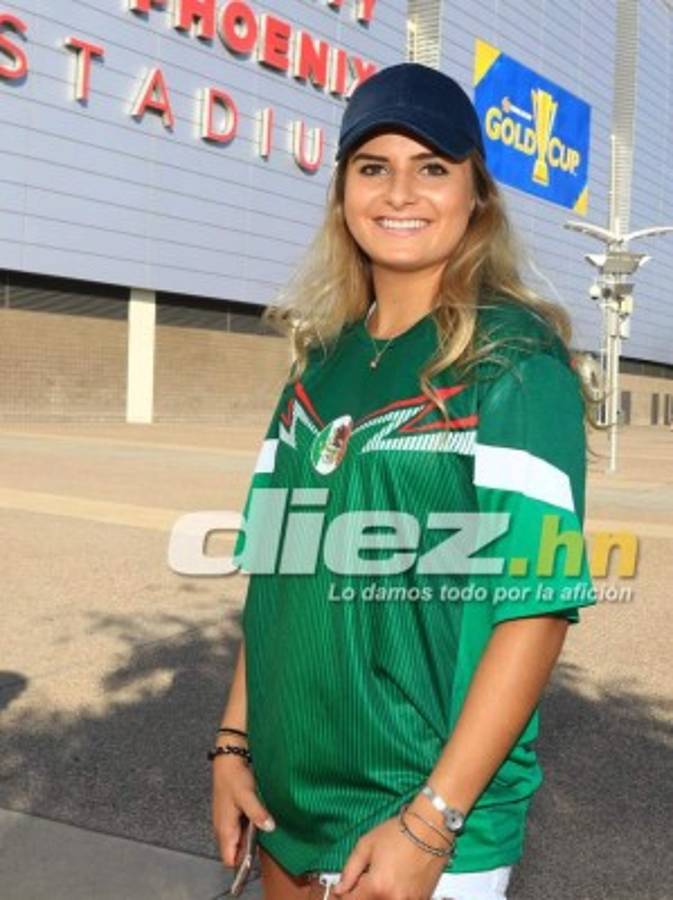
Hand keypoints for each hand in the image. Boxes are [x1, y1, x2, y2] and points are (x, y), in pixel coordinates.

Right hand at [211, 749, 275, 867]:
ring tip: (263, 827)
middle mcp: (223, 828)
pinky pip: (241, 828)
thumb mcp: (247, 795)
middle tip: (265, 841)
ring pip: (239, 840)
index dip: (242, 864)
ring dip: (250, 838)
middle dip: (249, 851)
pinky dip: (250, 827)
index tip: (257, 860)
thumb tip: (269, 828)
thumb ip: (257, 813)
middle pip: (236, 851)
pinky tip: (259, 818)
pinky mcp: (232, 813)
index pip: (229, 859)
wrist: (229, 758)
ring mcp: (227, 821)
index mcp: (224, 828)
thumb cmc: (233, 776)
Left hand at [332, 807, 453, 898]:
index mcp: (376, 887)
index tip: (340, 890)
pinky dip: (392, 895)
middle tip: (361, 882)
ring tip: (380, 879)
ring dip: (376, 896)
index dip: (343, 896)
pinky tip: (393, 882)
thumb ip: (350, 870)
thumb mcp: (366, 845)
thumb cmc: (398, 833)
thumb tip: (340, 889)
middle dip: (360, 896)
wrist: (430, 829)